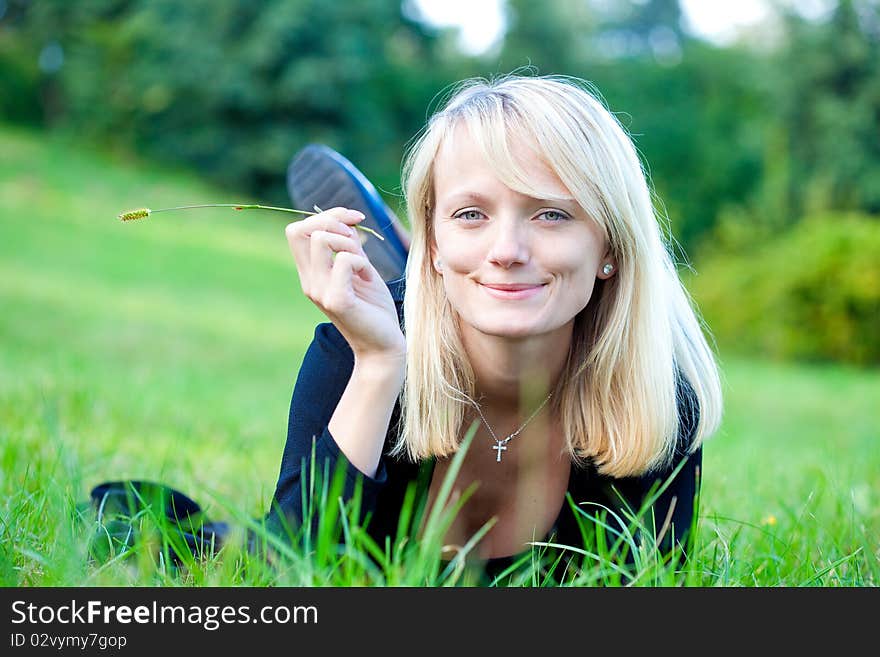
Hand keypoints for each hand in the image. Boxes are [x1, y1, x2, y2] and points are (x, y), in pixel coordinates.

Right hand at [285, 207, 405, 362]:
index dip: (326, 216)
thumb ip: (349, 246)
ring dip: (349, 243)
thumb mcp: (359, 270)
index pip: (296, 230)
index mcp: (311, 273)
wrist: (382, 346)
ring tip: (364, 265)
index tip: (354, 221)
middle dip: (333, 223)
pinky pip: (345, 260)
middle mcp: (309, 282)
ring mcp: (320, 291)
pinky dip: (362, 263)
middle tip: (359, 243)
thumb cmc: (373, 309)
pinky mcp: (337, 300)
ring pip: (320, 239)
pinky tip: (370, 279)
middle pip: (300, 230)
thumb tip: (346, 220)